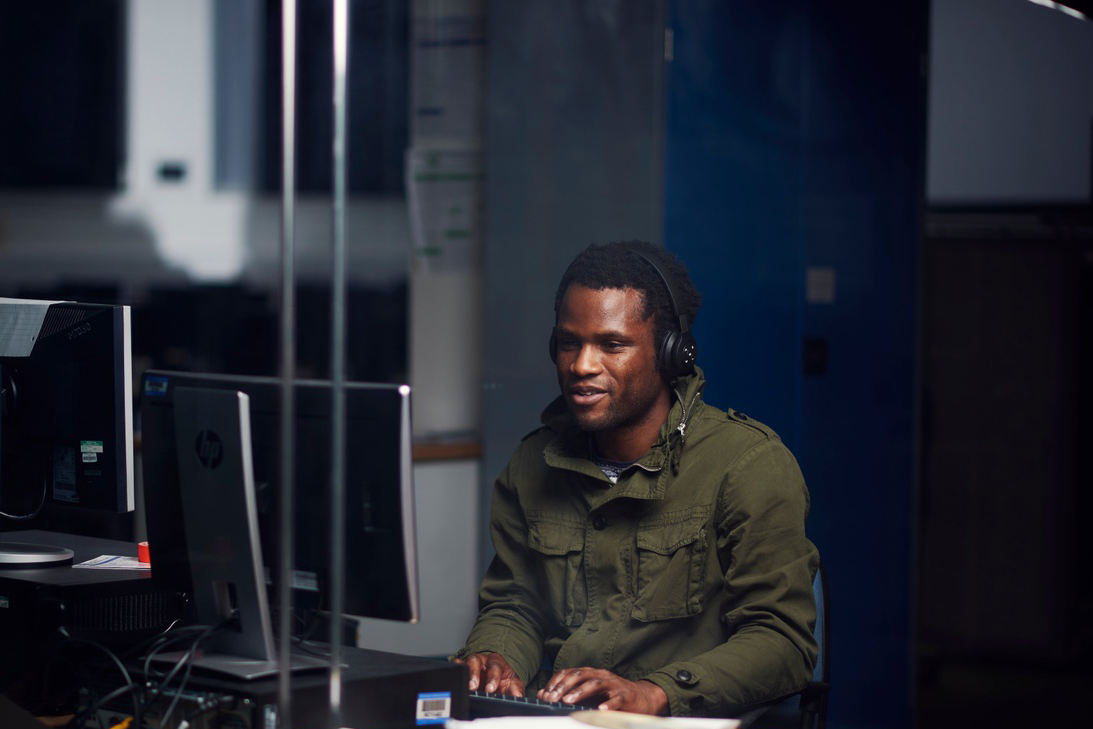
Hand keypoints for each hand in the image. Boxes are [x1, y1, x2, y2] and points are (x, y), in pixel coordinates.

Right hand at [453, 652, 525, 695]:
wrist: (497, 676)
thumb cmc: (503, 679)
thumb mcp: (512, 684)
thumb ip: (516, 690)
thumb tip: (518, 697)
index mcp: (497, 662)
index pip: (494, 666)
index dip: (492, 677)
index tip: (490, 689)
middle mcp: (482, 660)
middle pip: (476, 661)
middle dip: (474, 674)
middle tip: (473, 687)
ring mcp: (471, 662)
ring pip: (465, 662)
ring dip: (464, 674)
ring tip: (465, 686)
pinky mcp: (462, 666)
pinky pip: (456, 664)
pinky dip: (454, 669)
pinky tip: (454, 677)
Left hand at [537, 667, 668, 714]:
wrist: (643, 697)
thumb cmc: (613, 695)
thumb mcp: (593, 693)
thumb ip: (574, 693)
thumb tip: (549, 696)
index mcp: (592, 673)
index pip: (570, 672)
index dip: (557, 681)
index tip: (546, 693)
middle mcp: (602, 676)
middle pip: (581, 675)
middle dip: (565, 686)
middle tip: (554, 697)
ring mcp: (614, 684)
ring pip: (596, 684)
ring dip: (580, 692)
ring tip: (569, 701)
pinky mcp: (626, 695)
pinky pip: (616, 699)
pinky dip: (608, 704)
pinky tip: (600, 710)